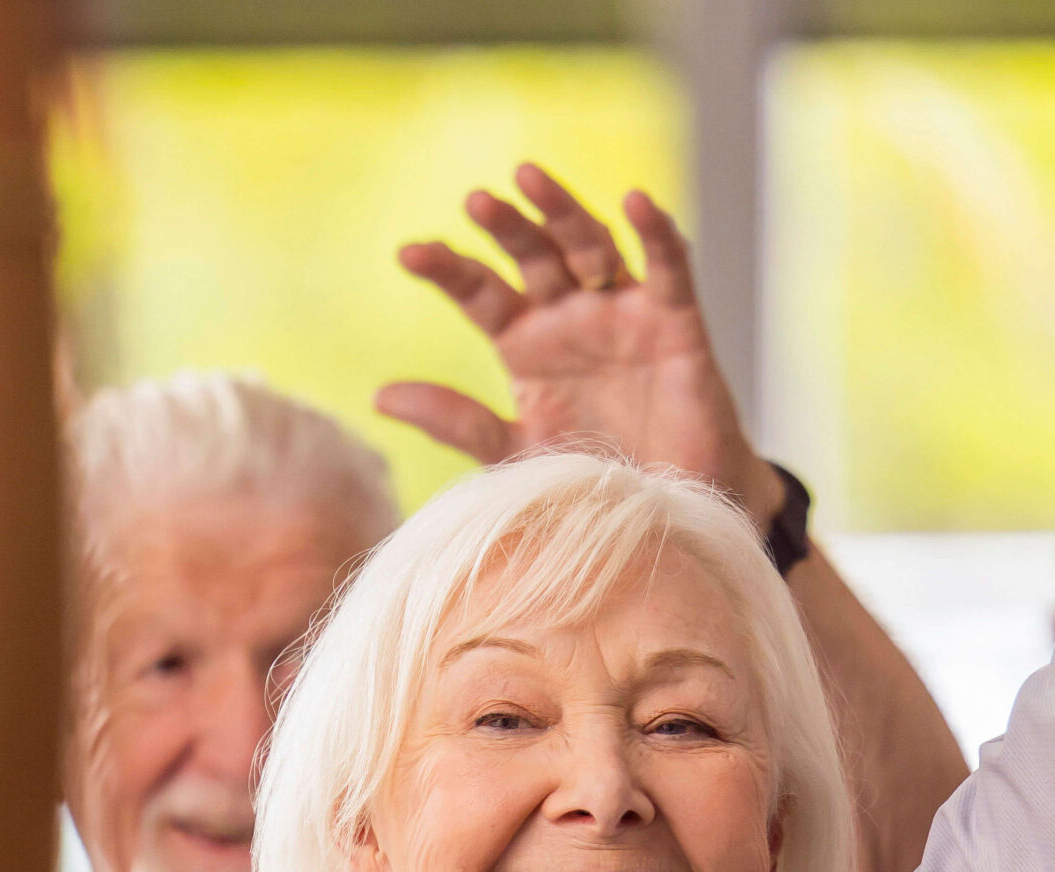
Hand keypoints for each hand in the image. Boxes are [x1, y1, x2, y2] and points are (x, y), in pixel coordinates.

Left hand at [376, 166, 780, 521]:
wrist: (667, 508)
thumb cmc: (590, 477)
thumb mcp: (514, 452)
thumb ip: (456, 421)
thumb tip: (379, 397)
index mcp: (524, 344)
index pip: (480, 293)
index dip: (448, 270)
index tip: (408, 253)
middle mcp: (570, 318)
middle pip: (533, 256)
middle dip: (506, 227)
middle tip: (475, 200)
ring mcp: (622, 315)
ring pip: (590, 247)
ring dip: (562, 212)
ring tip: (530, 179)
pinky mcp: (676, 326)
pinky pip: (669, 270)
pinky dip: (656, 234)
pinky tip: (636, 201)